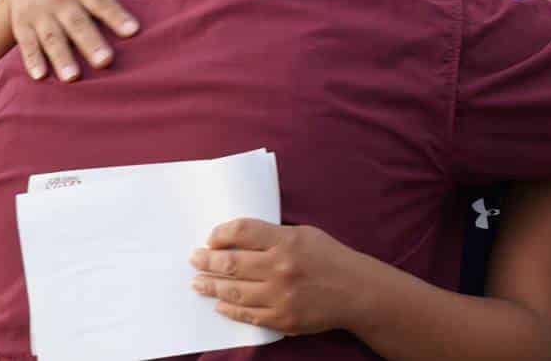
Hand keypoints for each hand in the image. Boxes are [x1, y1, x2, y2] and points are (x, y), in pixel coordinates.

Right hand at [5, 0, 152, 80]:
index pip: (102, 2)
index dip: (117, 16)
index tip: (134, 31)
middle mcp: (61, 1)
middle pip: (77, 23)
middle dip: (90, 42)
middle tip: (106, 61)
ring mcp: (40, 14)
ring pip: (52, 37)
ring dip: (61, 57)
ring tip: (73, 78)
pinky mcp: (22, 27)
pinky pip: (27, 45)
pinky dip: (32, 60)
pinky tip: (40, 77)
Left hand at [190, 218, 374, 335]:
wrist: (356, 292)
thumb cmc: (329, 258)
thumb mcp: (304, 234)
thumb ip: (272, 235)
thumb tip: (236, 239)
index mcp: (286, 241)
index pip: (242, 232)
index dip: (220, 234)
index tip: (210, 238)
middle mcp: (280, 268)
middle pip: (232, 262)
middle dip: (207, 261)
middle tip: (194, 259)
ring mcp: (280, 296)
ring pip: (234, 291)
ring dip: (211, 286)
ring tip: (197, 283)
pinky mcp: (282, 319)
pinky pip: (248, 315)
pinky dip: (229, 310)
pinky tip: (219, 304)